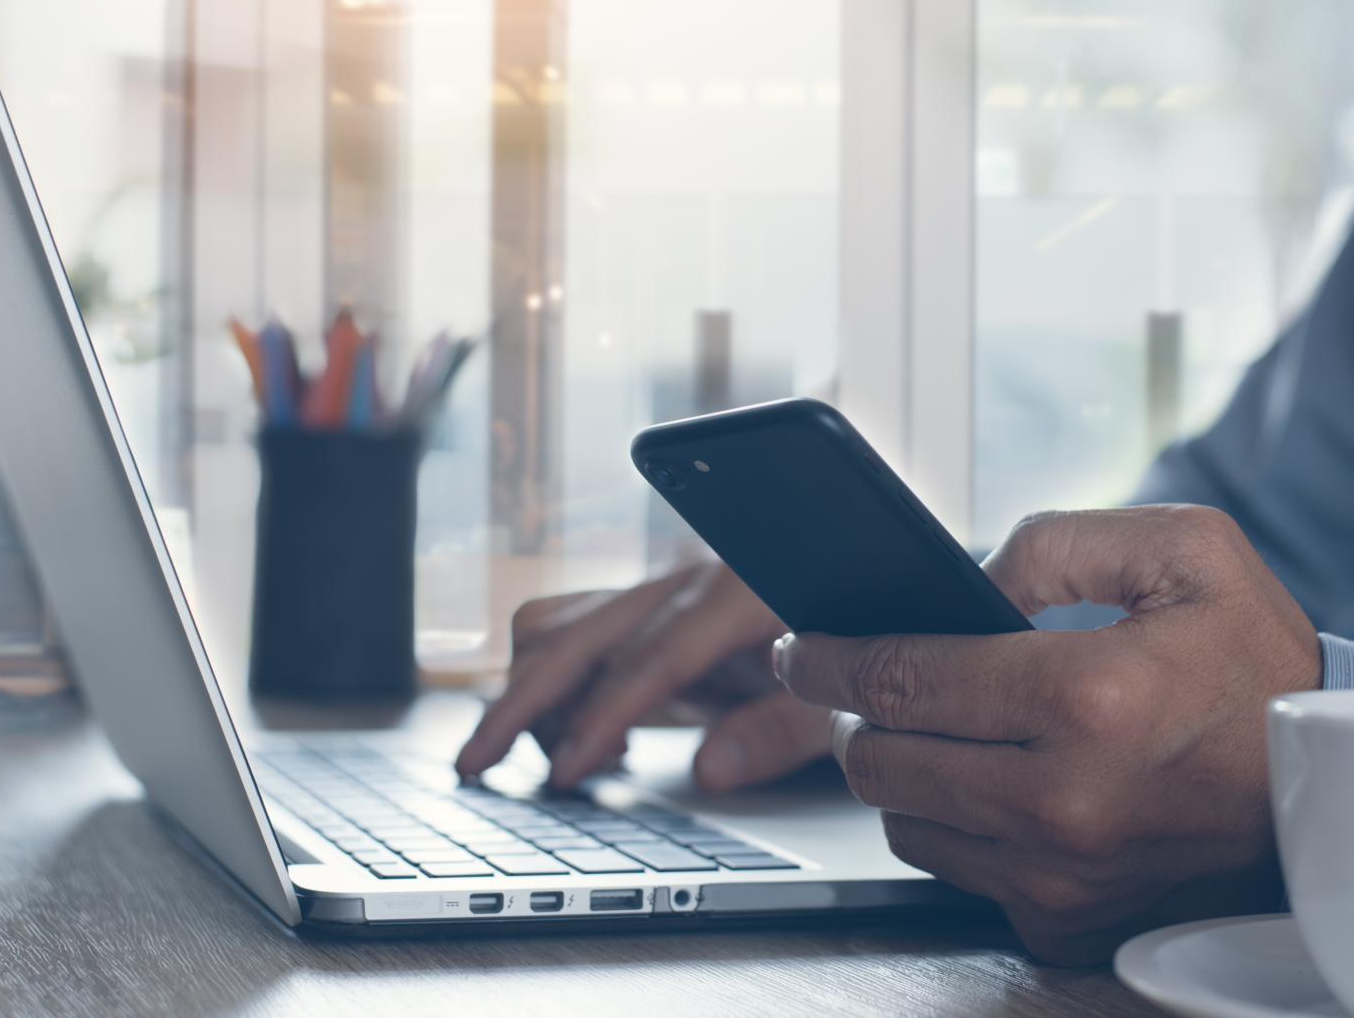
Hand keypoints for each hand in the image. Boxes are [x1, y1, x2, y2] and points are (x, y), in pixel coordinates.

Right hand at [454, 559, 833, 791]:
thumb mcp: (846, 695)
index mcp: (737, 593)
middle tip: (474, 766)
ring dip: (534, 690)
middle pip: (575, 632)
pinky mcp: (655, 613)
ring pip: (562, 624)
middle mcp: (687, 582)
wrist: (879, 584)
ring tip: (556, 766)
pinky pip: (581, 636)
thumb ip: (782, 731)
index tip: (564, 769)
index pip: (650, 658)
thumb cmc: (871, 638)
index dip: (601, 714)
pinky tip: (598, 746)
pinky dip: (563, 687)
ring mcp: (664, 593)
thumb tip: (706, 771)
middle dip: (518, 703)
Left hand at [775, 506, 1320, 965]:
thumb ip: (1058, 541)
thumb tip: (961, 580)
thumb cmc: (1260, 665)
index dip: (828, 659)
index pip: (899, 679)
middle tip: (871, 685)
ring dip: (905, 773)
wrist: (1332, 790)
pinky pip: (961, 874)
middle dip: (856, 715)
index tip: (805, 649)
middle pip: (880, 762)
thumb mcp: (1186, 551)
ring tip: (943, 730)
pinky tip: (998, 786)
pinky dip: (960, 829)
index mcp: (1086, 696)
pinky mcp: (1068, 923)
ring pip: (905, 824)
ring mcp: (1063, 875)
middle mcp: (1064, 799)